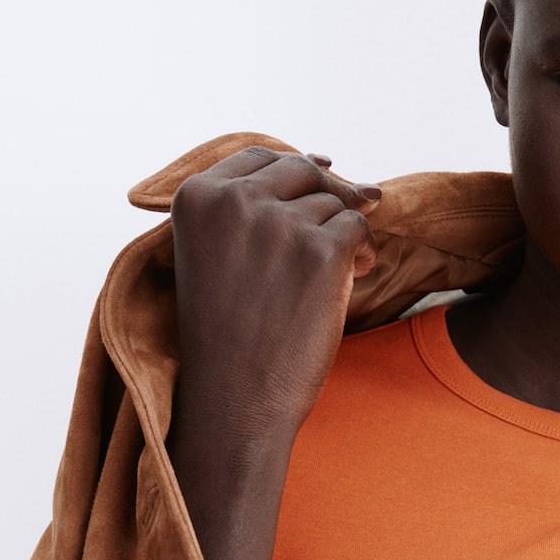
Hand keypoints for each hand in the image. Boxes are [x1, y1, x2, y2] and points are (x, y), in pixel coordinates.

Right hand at [170, 146, 380, 445]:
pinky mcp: (320, 251)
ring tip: (328, 281)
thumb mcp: (214, 258)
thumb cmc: (227, 341)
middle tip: (335, 240)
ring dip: (342, 237)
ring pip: (332, 204)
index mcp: (196, 197)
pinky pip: (358, 228)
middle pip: (301, 171)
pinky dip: (363, 253)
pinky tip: (352, 278)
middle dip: (326, 199)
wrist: (235, 402)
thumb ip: (250, 212)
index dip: (295, 168)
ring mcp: (278, 223)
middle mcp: (233, 200)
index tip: (324, 176)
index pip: (258, 157)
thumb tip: (330, 166)